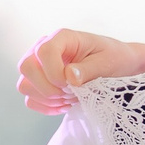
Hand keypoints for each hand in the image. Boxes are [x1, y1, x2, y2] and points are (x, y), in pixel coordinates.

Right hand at [17, 29, 144, 113]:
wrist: (119, 66)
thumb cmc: (116, 58)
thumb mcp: (109, 62)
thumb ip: (88, 69)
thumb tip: (68, 77)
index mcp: (62, 37)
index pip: (43, 51)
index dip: (54, 72)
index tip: (73, 84)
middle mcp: (44, 48)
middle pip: (25, 67)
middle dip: (48, 87)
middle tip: (72, 93)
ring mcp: (39, 66)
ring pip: (25, 85)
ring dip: (48, 98)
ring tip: (72, 98)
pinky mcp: (40, 82)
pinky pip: (30, 99)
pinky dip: (46, 106)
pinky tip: (65, 105)